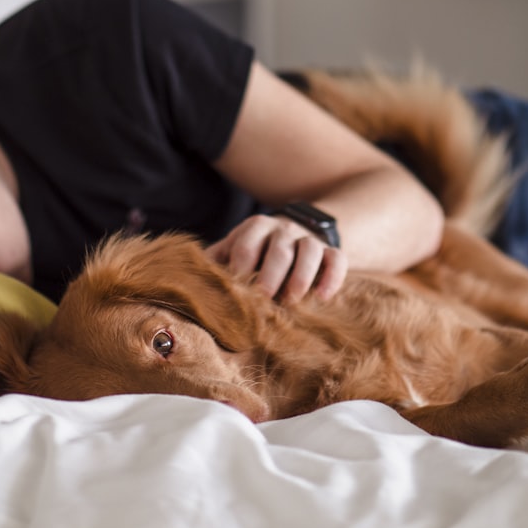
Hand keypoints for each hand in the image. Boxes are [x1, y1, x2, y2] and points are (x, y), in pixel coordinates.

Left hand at [206, 213, 346, 302]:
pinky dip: (332, 278)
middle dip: (271, 274)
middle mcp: (284, 230)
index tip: (236, 290)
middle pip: (280, 249)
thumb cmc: (255, 251)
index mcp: (255, 227)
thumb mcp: (233, 249)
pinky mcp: (331, 251)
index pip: (246, 244)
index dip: (241, 267)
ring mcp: (309, 239)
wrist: (294, 234)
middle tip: (263, 298)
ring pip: (310, 250)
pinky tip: (322, 298)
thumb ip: (216, 262)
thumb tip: (190, 283)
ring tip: (292, 300)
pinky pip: (337, 260)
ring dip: (301, 276)